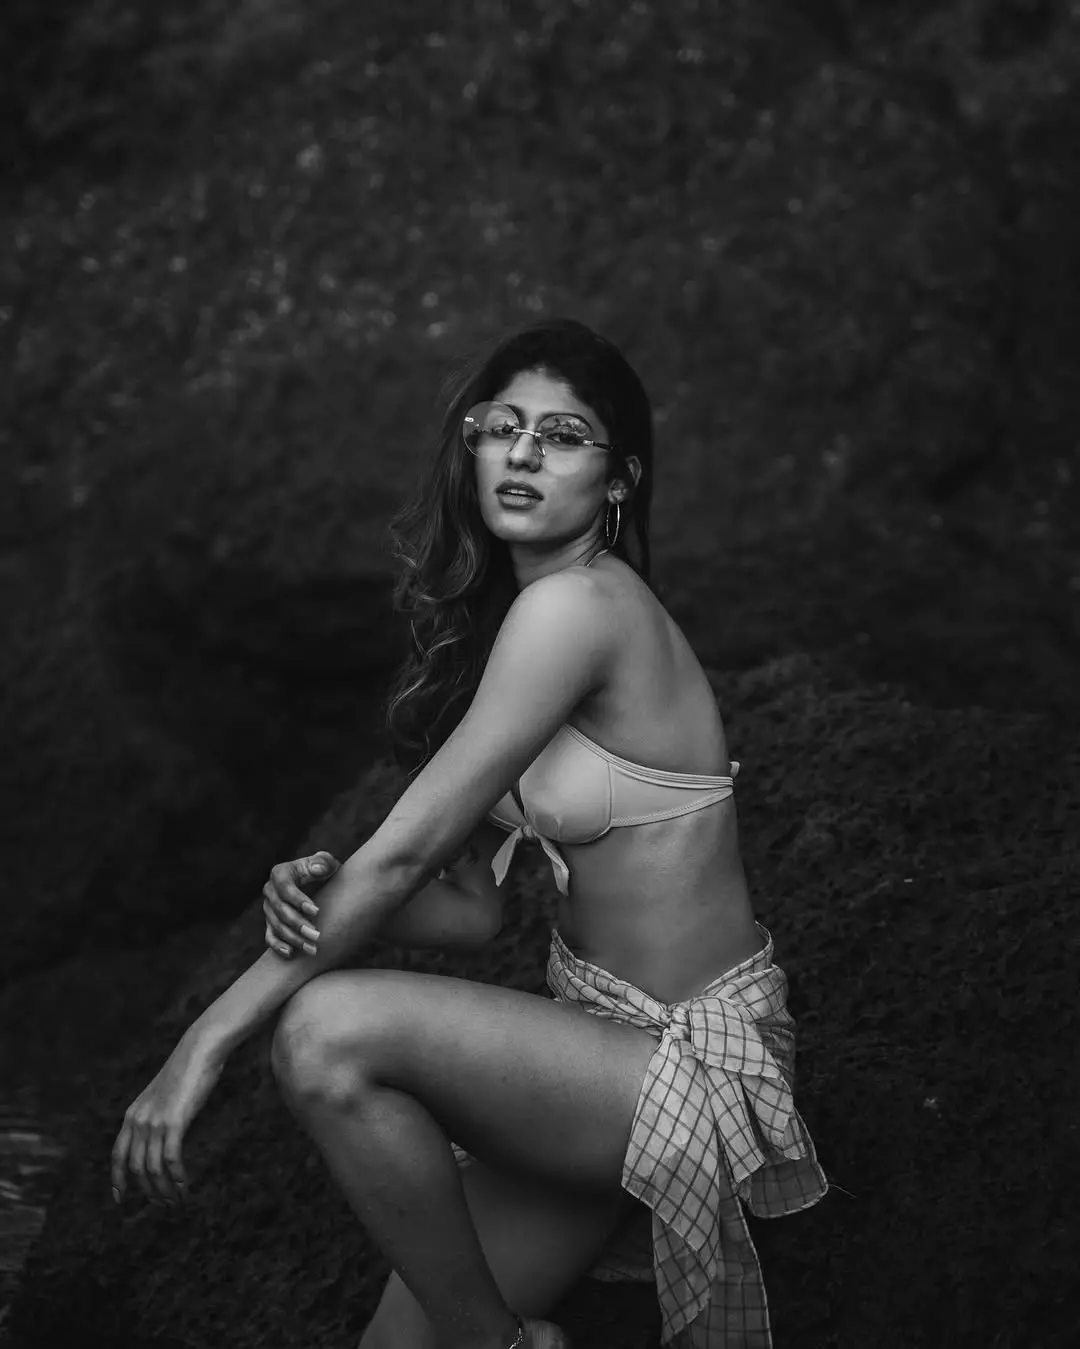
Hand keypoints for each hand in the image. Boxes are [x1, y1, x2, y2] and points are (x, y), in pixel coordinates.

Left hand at [110, 1033, 224, 1207]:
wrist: (199, 1050)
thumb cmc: (188, 1070)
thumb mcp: (164, 1096)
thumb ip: (158, 1115)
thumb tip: (164, 1136)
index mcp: (132, 1114)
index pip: (118, 1155)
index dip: (117, 1179)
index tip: (120, 1198)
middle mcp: (139, 1120)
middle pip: (136, 1167)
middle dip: (148, 1190)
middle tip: (162, 1204)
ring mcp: (155, 1121)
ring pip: (152, 1168)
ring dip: (163, 1189)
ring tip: (175, 1201)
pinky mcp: (174, 1122)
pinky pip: (170, 1159)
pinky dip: (177, 1177)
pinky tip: (184, 1185)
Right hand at [262, 851, 339, 958]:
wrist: (319, 883)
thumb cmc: (324, 871)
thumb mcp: (326, 863)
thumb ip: (324, 862)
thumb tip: (317, 869)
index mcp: (280, 873)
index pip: (285, 887)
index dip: (298, 900)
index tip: (317, 911)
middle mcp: (270, 891)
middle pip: (280, 910)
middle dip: (298, 924)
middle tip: (317, 935)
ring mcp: (268, 908)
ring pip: (276, 926)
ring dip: (293, 939)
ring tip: (312, 948)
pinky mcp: (270, 923)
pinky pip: (269, 936)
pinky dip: (278, 946)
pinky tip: (291, 953)